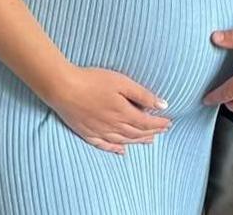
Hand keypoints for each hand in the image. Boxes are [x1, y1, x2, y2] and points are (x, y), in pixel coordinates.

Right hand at [42, 65, 171, 155]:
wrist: (63, 87)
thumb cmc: (92, 80)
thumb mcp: (121, 82)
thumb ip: (142, 95)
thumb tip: (162, 105)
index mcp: (123, 113)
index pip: (146, 122)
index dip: (159, 124)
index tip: (169, 123)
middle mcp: (113, 126)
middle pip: (136, 133)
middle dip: (152, 132)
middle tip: (162, 131)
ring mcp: (99, 131)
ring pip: (123, 141)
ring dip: (137, 141)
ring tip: (149, 141)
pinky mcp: (86, 133)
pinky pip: (104, 146)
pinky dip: (115, 150)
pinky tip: (121, 152)